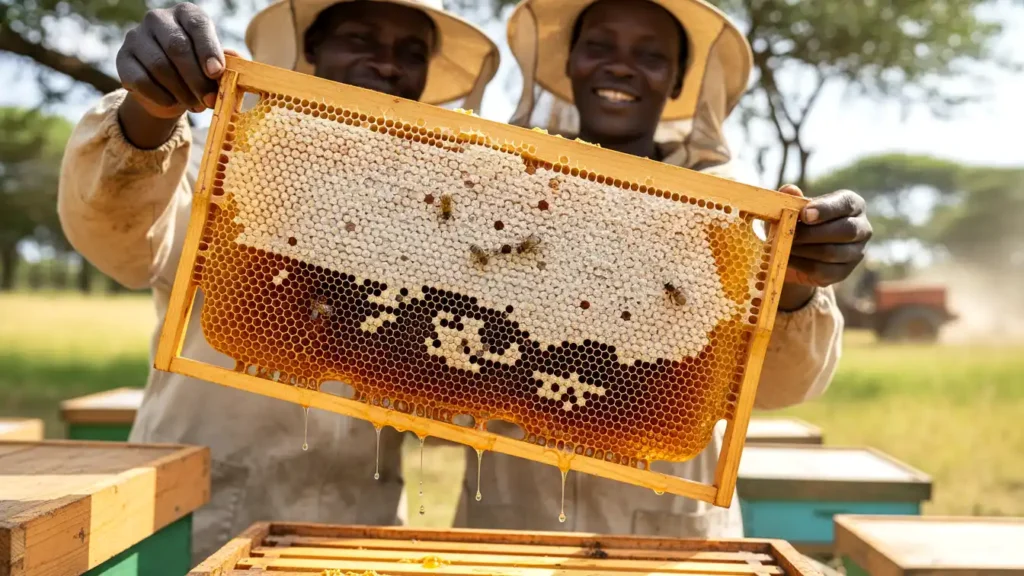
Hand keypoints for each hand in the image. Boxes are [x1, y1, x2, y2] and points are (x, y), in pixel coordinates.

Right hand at [116, 3, 226, 118]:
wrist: (166, 87)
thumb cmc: (197, 70)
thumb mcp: (214, 64)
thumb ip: (227, 62)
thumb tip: (237, 60)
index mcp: (186, 14)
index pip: (197, 25)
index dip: (208, 50)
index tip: (216, 73)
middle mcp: (158, 19)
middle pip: (177, 47)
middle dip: (197, 79)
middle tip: (210, 100)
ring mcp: (136, 37)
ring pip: (159, 66)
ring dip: (181, 91)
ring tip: (195, 105)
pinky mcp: (122, 58)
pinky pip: (141, 80)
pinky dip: (160, 96)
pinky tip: (172, 103)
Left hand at [776, 185, 872, 310]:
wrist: (797, 254)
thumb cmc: (798, 223)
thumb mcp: (792, 209)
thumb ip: (792, 199)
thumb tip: (790, 190)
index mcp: (852, 205)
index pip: (846, 203)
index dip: (826, 209)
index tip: (804, 214)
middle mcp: (861, 228)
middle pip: (845, 230)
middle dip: (813, 233)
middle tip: (789, 234)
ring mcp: (856, 252)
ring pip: (832, 252)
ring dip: (804, 250)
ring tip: (784, 246)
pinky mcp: (844, 272)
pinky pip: (824, 270)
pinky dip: (801, 265)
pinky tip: (787, 259)